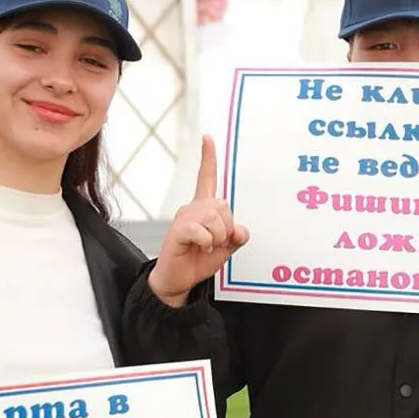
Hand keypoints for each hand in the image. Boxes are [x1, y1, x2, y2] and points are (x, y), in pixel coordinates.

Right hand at [148, 135, 250, 307]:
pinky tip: (199, 249)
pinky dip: (207, 243)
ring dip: (218, 237)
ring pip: (214, 217)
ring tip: (206, 247)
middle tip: (216, 243)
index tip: (207, 137)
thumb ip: (237, 236)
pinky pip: (202, 231)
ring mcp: (184, 218)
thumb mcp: (226, 248)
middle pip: (223, 204)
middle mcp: (192, 208)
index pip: (206, 178)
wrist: (178, 280)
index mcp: (203, 208)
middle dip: (227, 227)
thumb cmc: (198, 261)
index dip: (208, 158)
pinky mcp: (178, 231)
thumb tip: (240, 230)